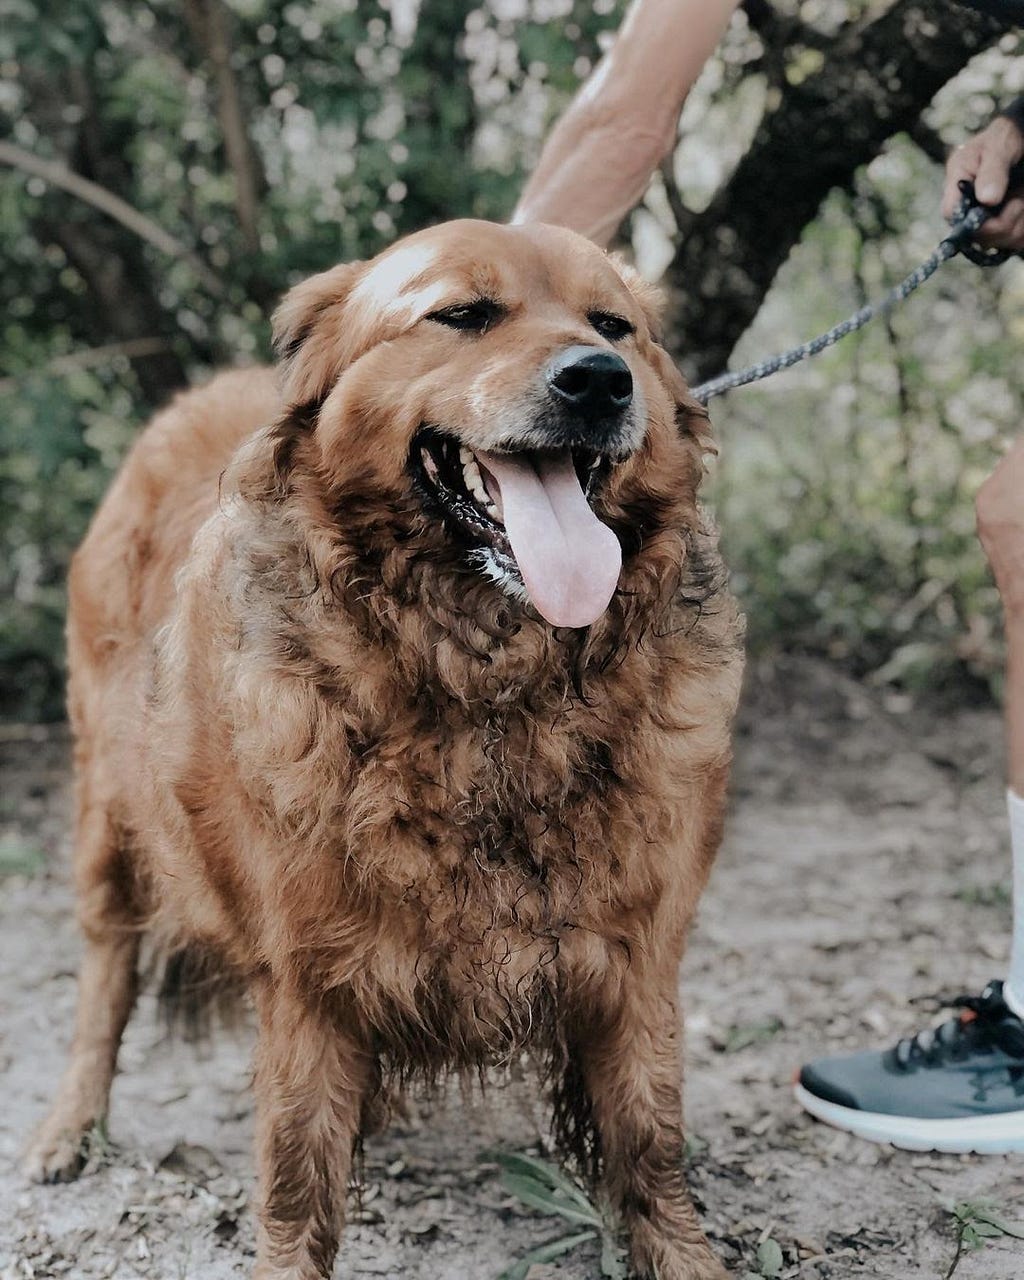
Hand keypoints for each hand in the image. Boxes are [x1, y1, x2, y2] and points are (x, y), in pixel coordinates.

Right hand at [942, 115, 1023, 249]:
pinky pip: (1014, 241)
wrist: (1019, 141)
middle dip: (1002, 223)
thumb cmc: (1005, 139)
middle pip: (977, 236)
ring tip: (1021, 199)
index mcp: (957, 187)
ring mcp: (984, 222)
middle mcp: (967, 210)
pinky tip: (1023, 209)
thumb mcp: (998, 147)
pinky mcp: (1003, 230)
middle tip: (1018, 201)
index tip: (992, 205)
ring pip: (999, 241)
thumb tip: (987, 200)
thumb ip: (992, 171)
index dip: (969, 218)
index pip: (951, 215)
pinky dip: (1023, 226)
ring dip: (1018, 222)